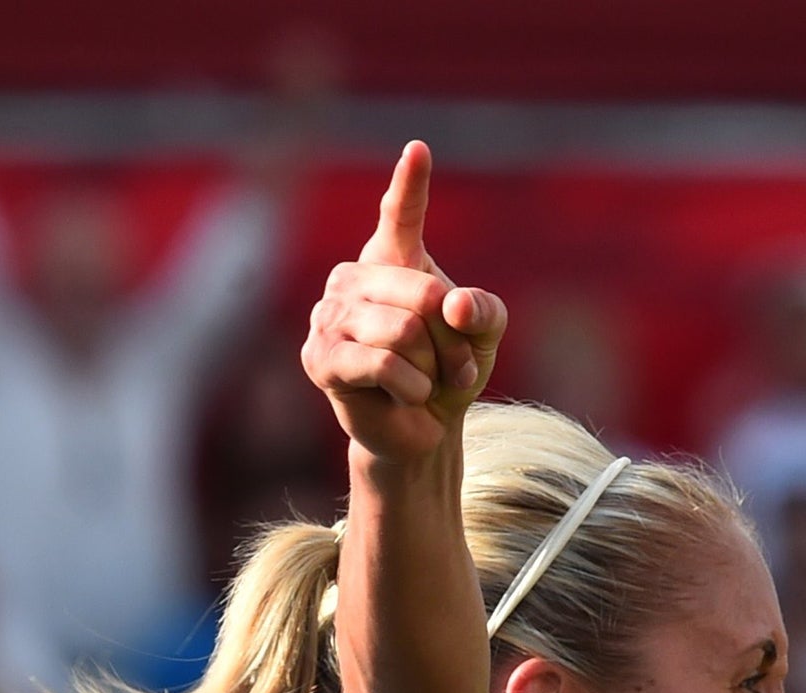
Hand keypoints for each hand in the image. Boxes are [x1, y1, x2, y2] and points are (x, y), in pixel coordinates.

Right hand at [300, 142, 508, 464]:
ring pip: (404, 332)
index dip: (410, 184)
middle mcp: (353, 278)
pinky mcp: (321, 359)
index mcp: (392, 260)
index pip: (401, 216)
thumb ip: (484, 311)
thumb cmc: (447, 373)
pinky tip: (405, 397)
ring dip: (433, 368)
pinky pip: (384, 365)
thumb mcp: (482, 337)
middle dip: (453, 340)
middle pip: (423, 293)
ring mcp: (329, 316)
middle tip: (456, 368)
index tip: (419, 150)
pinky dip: (412, 388)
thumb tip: (454, 303)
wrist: (422, 431)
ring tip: (425, 383)